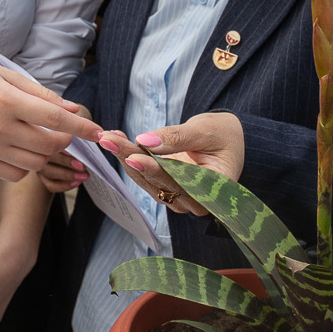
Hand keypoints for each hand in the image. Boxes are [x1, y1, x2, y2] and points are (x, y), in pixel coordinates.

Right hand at [0, 54, 102, 181]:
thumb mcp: (6, 74)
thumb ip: (41, 95)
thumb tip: (73, 109)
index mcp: (5, 101)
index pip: (55, 119)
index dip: (82, 127)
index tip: (99, 131)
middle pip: (49, 146)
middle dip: (64, 140)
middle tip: (60, 130)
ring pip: (35, 164)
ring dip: (45, 153)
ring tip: (36, 137)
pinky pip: (15, 173)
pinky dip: (25, 165)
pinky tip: (19, 148)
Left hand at [101, 112, 245, 217]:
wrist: (224, 137)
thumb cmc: (222, 133)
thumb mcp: (205, 130)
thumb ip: (177, 137)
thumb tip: (145, 141)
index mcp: (217, 190)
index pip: (182, 183)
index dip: (156, 171)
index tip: (133, 157)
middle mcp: (198, 201)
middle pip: (160, 182)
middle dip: (132, 159)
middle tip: (109, 141)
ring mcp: (181, 198)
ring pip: (147, 181)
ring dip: (125, 158)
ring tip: (108, 138)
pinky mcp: (168, 189)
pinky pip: (145, 176)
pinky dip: (129, 157)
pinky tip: (115, 141)